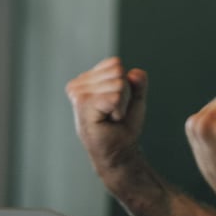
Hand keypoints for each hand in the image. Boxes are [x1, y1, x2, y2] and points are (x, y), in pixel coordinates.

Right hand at [65, 57, 147, 177]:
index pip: (115, 64)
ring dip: (121, 104)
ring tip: (111, 117)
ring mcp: (78, 94)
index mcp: (85, 80)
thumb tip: (135, 73)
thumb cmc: (122, 126)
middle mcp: (77, 85)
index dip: (124, 84)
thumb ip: (138, 82)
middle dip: (124, 94)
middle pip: (117, 72)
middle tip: (114, 112)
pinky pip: (114, 97)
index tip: (115, 103)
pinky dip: (119, 110)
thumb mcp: (134, 98)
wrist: (119, 152)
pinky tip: (109, 120)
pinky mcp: (83, 105)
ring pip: (118, 84)